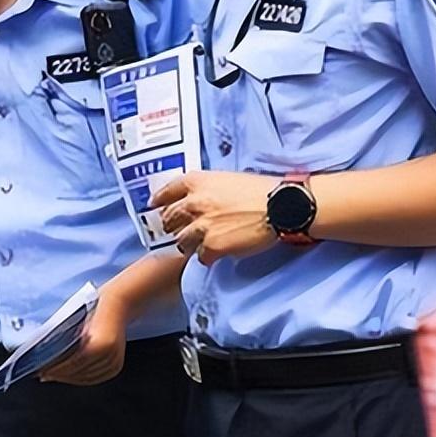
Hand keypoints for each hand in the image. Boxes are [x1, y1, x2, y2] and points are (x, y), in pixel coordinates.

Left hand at [39, 298, 126, 385]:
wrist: (120, 303)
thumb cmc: (97, 304)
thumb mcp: (76, 318)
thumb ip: (65, 338)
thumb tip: (47, 353)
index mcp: (100, 343)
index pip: (73, 364)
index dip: (56, 369)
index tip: (42, 370)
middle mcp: (109, 354)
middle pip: (80, 373)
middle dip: (60, 375)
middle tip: (44, 374)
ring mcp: (114, 361)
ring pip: (87, 378)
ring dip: (70, 378)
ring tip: (54, 375)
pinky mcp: (116, 365)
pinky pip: (96, 378)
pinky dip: (82, 378)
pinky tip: (70, 375)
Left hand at [150, 171, 277, 263]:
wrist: (281, 207)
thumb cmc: (260, 191)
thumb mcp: (227, 179)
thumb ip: (206, 188)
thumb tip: (197, 200)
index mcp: (196, 182)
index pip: (166, 192)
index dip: (159, 201)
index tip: (154, 207)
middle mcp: (193, 202)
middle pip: (169, 219)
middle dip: (173, 226)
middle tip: (180, 231)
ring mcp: (201, 225)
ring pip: (181, 241)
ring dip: (190, 244)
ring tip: (204, 243)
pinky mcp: (211, 246)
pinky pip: (200, 257)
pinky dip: (207, 257)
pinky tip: (219, 252)